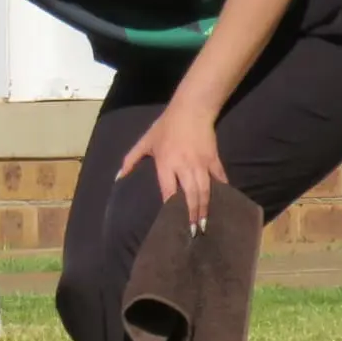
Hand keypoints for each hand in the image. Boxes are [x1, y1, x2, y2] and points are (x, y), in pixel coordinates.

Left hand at [116, 107, 227, 231]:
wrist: (191, 109)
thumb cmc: (165, 126)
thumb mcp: (146, 141)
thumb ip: (131, 159)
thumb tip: (118, 177)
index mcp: (166, 163)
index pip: (168, 190)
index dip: (170, 206)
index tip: (171, 221)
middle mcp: (184, 166)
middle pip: (190, 195)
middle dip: (191, 214)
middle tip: (193, 231)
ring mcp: (201, 164)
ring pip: (204, 190)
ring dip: (205, 208)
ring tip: (204, 223)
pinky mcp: (213, 159)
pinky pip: (219, 178)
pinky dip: (221, 190)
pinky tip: (222, 203)